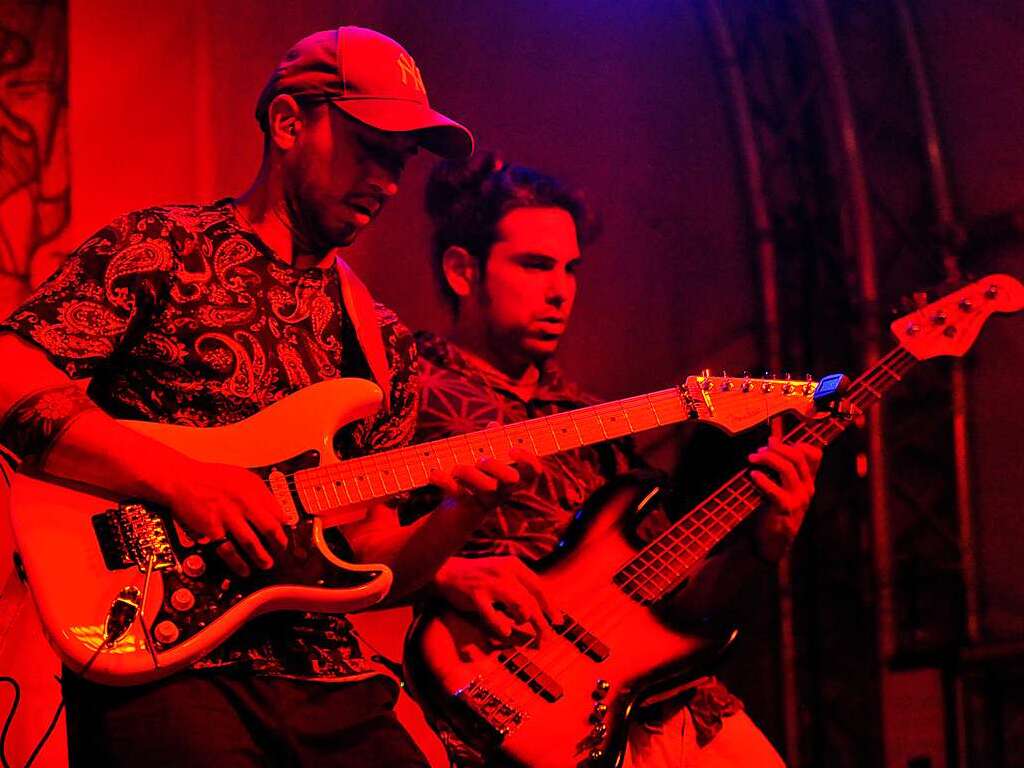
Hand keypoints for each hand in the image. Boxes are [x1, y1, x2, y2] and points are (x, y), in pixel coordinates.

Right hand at [161, 459, 287, 576]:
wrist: (182, 479)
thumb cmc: (211, 478)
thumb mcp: (242, 476)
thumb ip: (260, 492)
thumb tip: (278, 511)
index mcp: (253, 489)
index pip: (277, 512)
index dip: (284, 526)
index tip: (286, 534)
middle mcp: (243, 502)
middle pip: (269, 528)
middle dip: (279, 544)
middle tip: (281, 551)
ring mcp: (227, 517)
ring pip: (251, 542)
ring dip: (261, 557)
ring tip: (267, 564)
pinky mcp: (211, 529)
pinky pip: (228, 550)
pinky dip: (238, 563)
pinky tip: (244, 569)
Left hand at [427, 447, 541, 508]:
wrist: (456, 512)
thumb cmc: (474, 477)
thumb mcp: (483, 457)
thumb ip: (491, 441)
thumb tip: (494, 426)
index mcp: (511, 476)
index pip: (532, 471)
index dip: (529, 460)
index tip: (513, 449)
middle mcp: (503, 490)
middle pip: (513, 480)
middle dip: (498, 466)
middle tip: (482, 459)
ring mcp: (486, 500)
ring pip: (487, 488)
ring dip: (471, 473)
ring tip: (457, 467)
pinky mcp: (466, 508)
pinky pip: (459, 494)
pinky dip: (445, 481)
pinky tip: (435, 473)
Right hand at [433, 555, 560, 642]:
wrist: (447, 571)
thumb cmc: (479, 577)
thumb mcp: (502, 574)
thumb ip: (519, 587)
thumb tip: (540, 608)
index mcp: (514, 565)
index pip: (538, 587)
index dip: (550, 606)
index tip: (558, 621)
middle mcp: (505, 571)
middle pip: (532, 599)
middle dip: (542, 620)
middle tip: (548, 636)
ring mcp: (490, 583)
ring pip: (519, 605)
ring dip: (527, 621)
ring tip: (530, 633)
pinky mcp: (475, 595)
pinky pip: (492, 615)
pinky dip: (501, 625)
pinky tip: (507, 631)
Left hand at [748, 436, 822, 560]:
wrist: (773, 543)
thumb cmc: (774, 512)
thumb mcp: (782, 489)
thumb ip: (779, 470)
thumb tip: (770, 443)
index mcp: (808, 481)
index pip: (815, 455)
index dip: (796, 443)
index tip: (774, 440)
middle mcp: (807, 488)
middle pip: (797, 458)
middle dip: (777, 448)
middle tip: (759, 449)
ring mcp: (799, 500)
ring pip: (788, 469)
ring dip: (768, 459)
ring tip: (753, 458)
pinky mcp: (786, 510)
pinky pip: (776, 491)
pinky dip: (763, 480)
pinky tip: (753, 475)